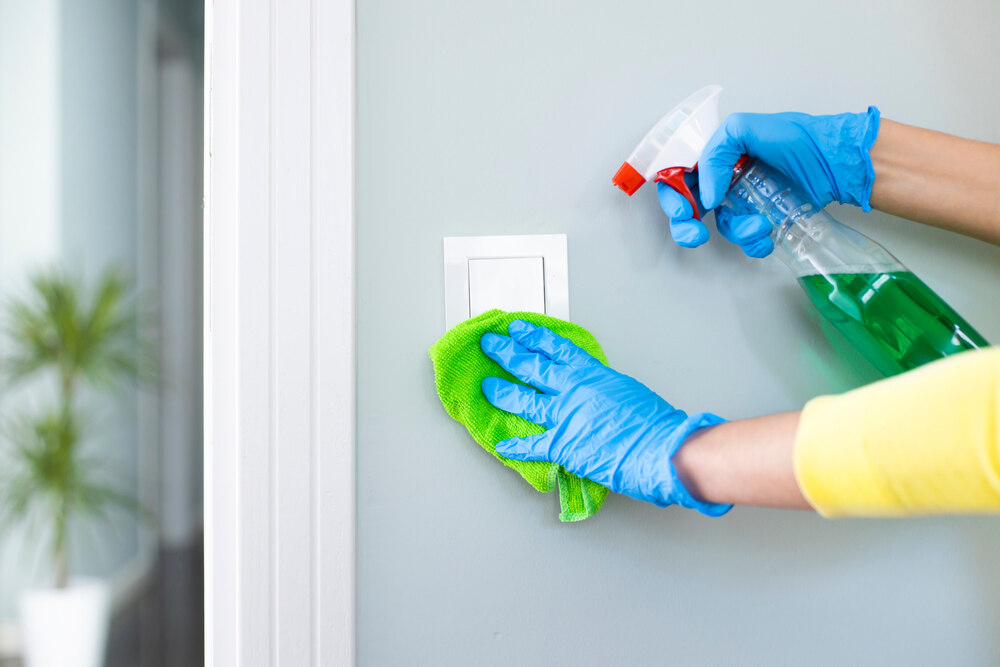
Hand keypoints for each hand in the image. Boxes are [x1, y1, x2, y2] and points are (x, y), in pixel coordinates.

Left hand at [479, 319, 730, 514]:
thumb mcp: (626, 390)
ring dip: (502, 392)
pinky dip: (515, 447)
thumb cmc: (654, 421)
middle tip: (491, 345)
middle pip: (531, 367)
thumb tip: (594, 394)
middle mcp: (572, 390)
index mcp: (591, 373)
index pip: (556, 349)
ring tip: (486, 386)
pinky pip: (532, 445)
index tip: (518, 328)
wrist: (661, 447)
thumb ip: (603, 389)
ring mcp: (564, 416)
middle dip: (507, 353)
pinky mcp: (562, 444)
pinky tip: (502, 445)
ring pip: (523, 400)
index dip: (533, 337)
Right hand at [658, 106, 880, 257]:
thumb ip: (717, 153)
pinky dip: (753, 242)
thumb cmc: (798, 138)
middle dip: (687, 226)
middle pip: (691, 208)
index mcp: (717, 156)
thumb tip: (706, 192)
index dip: (674, 197)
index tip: (684, 210)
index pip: (680, 177)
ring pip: (722, 225)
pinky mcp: (764, 217)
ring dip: (735, 231)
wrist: (836, 161)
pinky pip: (747, 237)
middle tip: (694, 235)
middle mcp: (726, 179)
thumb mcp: (747, 128)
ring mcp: (745, 200)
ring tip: (758, 226)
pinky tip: (766, 237)